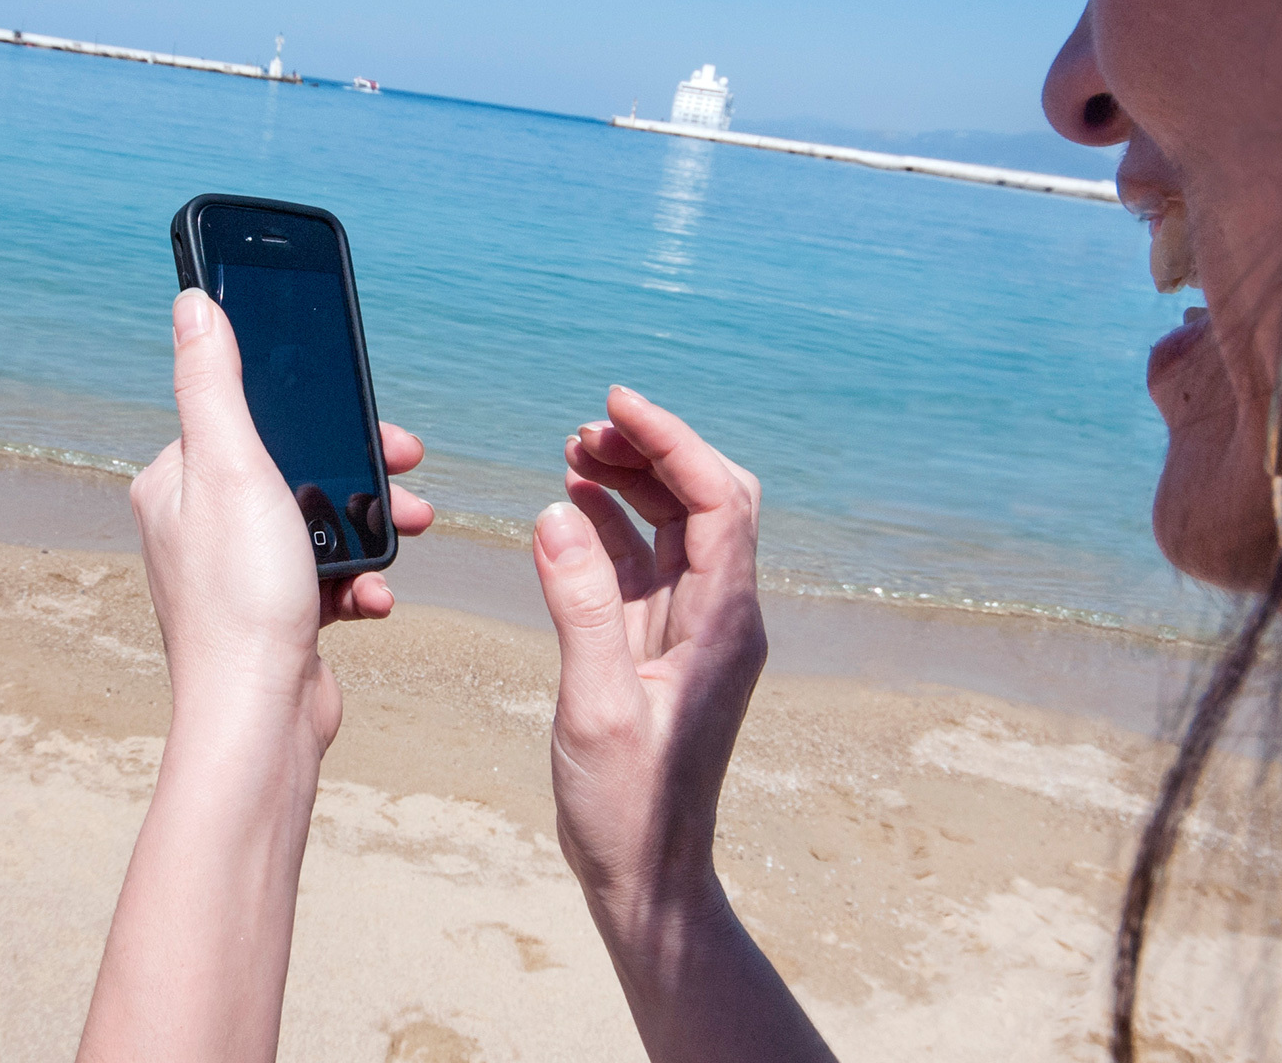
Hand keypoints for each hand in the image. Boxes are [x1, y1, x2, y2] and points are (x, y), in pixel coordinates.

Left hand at [130, 288, 432, 744]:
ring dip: (371, 522)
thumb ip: (213, 382)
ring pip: (319, 520)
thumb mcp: (231, 466)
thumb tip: (192, 305)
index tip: (367, 412)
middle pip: (294, 464)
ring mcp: (238, 573)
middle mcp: (199, 524)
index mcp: (176, 482)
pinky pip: (329, 577)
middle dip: (358, 468)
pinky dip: (361, 580)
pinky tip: (374, 595)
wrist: (259, 722)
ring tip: (411, 527)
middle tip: (406, 470)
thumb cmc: (240, 599)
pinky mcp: (274, 616)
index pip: (245, 414)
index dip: (313, 409)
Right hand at [533, 386, 828, 1061]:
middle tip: (587, 426)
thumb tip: (557, 514)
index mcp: (724, 625)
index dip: (673, 441)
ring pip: (677, 528)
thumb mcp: (595, 705)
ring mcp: (696, 632)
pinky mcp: (665, 649)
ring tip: (574, 452)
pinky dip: (615, 527)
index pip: (718, 501)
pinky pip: (649, 566)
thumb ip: (580, 605)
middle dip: (655, 451)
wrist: (648, 877)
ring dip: (632, 482)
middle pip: (707, 501)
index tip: (617, 403)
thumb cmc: (628, 807)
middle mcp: (722, 618)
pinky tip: (572, 509)